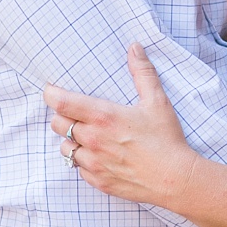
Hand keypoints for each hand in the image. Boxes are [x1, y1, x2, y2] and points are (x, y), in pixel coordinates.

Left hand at [44, 44, 197, 208]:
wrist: (174, 179)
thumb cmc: (166, 139)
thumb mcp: (157, 101)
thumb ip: (143, 72)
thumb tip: (135, 47)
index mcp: (103, 117)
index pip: (60, 103)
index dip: (51, 94)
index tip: (53, 90)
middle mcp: (92, 140)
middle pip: (57, 124)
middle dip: (63, 116)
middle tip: (77, 114)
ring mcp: (93, 163)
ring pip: (64, 148)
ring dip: (72, 140)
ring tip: (89, 136)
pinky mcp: (97, 180)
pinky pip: (78, 168)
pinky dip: (84, 160)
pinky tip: (100, 156)